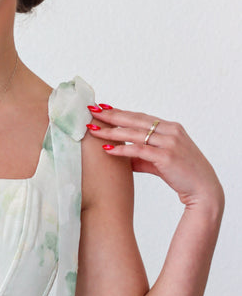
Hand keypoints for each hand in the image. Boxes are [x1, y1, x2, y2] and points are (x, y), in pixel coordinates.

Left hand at [87, 104, 223, 213]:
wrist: (203, 189)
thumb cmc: (182, 174)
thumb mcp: (159, 161)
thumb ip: (141, 156)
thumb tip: (119, 155)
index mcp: (170, 127)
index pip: (140, 116)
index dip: (121, 112)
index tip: (103, 107)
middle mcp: (171, 131)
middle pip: (135, 120)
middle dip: (112, 115)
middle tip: (92, 110)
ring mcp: (170, 143)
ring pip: (135, 134)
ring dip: (112, 131)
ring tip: (94, 130)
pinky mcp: (166, 157)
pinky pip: (139, 150)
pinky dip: (122, 149)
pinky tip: (107, 149)